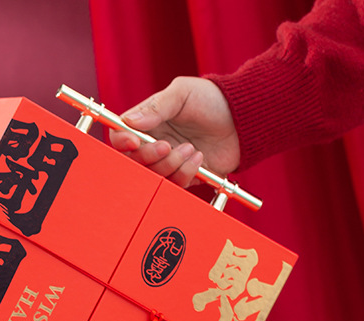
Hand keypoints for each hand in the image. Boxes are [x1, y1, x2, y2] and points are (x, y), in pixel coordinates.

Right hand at [110, 76, 240, 187]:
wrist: (243, 118)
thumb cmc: (213, 99)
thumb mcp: (182, 93)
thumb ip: (155, 106)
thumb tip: (130, 121)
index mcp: (147, 124)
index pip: (120, 138)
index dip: (122, 142)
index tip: (133, 141)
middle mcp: (153, 145)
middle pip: (133, 162)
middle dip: (149, 157)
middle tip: (167, 145)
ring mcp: (167, 163)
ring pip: (153, 176)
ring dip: (171, 164)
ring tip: (191, 148)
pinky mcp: (183, 177)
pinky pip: (175, 185)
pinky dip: (186, 172)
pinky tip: (199, 157)